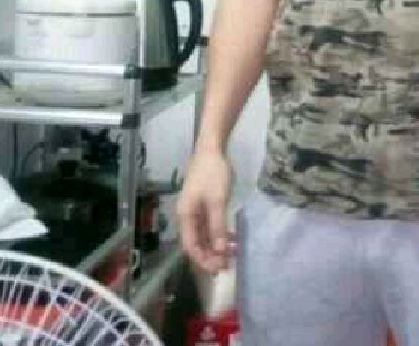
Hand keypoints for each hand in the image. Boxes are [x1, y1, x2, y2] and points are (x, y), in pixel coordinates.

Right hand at [176, 149, 233, 272]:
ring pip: (204, 235)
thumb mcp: (217, 201)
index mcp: (185, 217)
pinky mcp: (204, 203)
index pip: (191, 247)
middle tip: (228, 266)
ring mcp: (195, 210)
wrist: (212, 148)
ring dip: (216, 246)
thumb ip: (218, 227)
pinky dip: (219, 233)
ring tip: (233, 255)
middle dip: (211, 256)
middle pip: (197, 243)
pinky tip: (232, 238)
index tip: (219, 269)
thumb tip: (220, 252)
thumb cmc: (213, 174)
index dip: (203, 260)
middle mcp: (187, 216)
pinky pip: (210, 225)